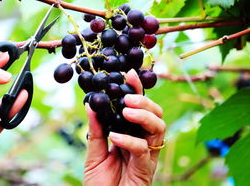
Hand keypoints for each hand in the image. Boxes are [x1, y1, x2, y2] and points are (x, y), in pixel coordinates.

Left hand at [84, 69, 164, 185]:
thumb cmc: (100, 183)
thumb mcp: (94, 153)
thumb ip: (95, 130)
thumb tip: (90, 105)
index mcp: (133, 135)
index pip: (139, 109)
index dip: (137, 90)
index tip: (129, 73)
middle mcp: (144, 143)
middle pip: (157, 115)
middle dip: (145, 101)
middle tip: (128, 96)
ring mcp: (147, 156)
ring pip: (158, 129)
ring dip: (144, 116)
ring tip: (127, 110)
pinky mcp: (145, 170)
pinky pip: (143, 150)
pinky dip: (129, 140)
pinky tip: (115, 136)